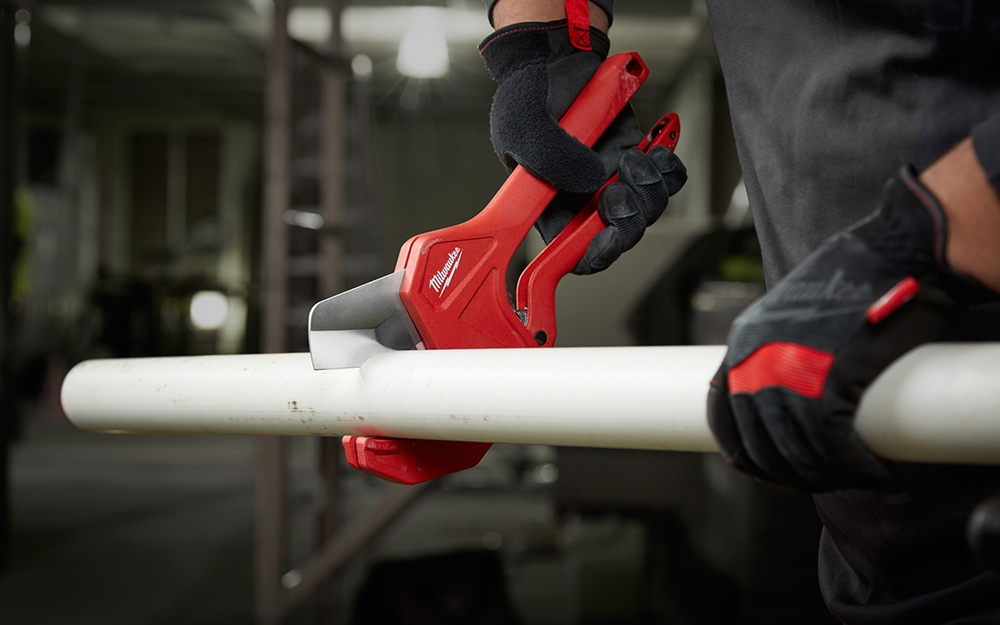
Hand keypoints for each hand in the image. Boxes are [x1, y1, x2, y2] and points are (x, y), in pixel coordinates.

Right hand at [479, 21, 685, 273]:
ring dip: (648, 190)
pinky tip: (655, 150)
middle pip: (619, 236)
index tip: (603, 240)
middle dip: (628, 220)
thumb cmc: (529, 95)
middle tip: (617, 188)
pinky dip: (667, 169)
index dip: (592, 256)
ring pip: (648, 211)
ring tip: (634, 159)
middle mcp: (583, 201)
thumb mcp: (525, 126)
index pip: (572, 253)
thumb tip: (593, 183)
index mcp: (549, 208)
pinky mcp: (637, 159)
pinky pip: (666, 180)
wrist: (555, 59)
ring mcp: (613, 181)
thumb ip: (552, 160)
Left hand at [707, 166, 996, 490]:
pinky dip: (853, 466)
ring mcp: (790, 369)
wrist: (895, 251)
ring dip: (825, 475)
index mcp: (743, 343)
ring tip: (854, 477)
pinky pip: (832, 441)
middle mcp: (757, 360)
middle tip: (820, 479)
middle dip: (788, 472)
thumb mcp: (792, 312)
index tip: (759, 469)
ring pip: (795, 448)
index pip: (721, 414)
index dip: (740, 451)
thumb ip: (781, 350)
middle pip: (758, 442)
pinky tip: (871, 473)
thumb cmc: (853, 279)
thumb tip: (791, 394)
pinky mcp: (832, 375)